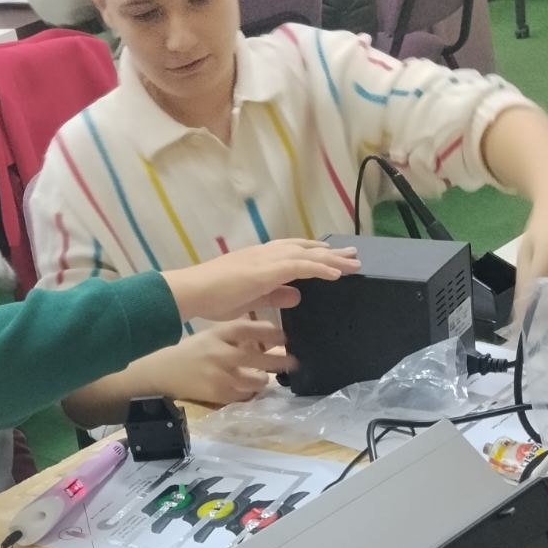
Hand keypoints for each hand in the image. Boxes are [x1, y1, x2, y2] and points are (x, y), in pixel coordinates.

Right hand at [150, 319, 291, 405]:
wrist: (161, 372)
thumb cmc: (190, 351)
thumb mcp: (211, 335)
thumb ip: (236, 335)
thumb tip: (269, 336)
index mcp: (218, 333)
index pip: (250, 329)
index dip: (272, 332)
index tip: (285, 336)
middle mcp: (221, 353)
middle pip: (259, 357)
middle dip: (280, 360)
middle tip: (294, 362)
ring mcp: (221, 375)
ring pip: (257, 380)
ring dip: (264, 379)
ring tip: (265, 378)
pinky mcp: (218, 394)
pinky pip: (245, 395)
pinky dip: (249, 392)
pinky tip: (248, 389)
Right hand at [164, 239, 358, 323]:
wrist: (193, 291)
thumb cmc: (212, 297)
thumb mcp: (250, 298)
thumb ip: (273, 295)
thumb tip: (297, 294)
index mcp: (260, 259)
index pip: (292, 252)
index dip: (313, 254)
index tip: (332, 258)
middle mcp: (266, 253)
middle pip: (305, 249)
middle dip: (330, 253)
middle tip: (353, 255)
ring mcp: (267, 258)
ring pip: (308, 254)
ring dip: (332, 259)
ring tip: (354, 263)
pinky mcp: (269, 269)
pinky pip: (302, 266)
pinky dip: (321, 268)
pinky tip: (336, 274)